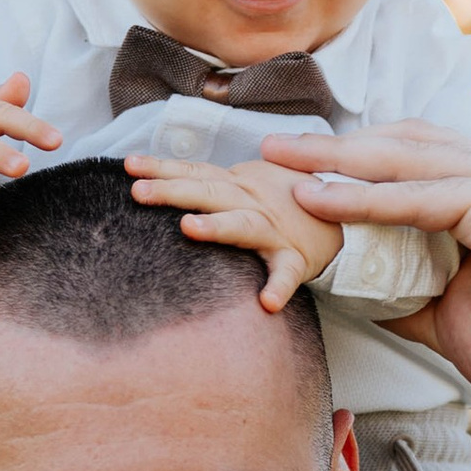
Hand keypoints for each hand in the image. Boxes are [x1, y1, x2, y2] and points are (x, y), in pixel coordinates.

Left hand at [125, 148, 346, 311]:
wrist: (342, 212)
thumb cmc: (285, 201)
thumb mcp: (249, 182)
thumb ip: (213, 179)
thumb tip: (167, 171)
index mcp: (236, 185)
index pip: (194, 172)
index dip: (161, 168)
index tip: (128, 166)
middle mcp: (251, 201)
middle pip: (207, 191)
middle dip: (172, 191)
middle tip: (139, 192)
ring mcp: (273, 229)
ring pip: (242, 225)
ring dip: (217, 226)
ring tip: (189, 229)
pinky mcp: (295, 257)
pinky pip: (286, 273)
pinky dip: (278, 287)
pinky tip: (265, 304)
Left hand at [260, 125, 470, 421]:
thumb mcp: (450, 317)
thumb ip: (405, 294)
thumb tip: (354, 293)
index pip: (411, 156)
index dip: (353, 157)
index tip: (297, 166)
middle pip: (402, 145)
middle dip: (334, 146)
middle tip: (275, 148)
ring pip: (407, 162)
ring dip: (339, 162)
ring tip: (285, 163)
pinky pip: (422, 199)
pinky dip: (368, 199)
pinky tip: (323, 200)